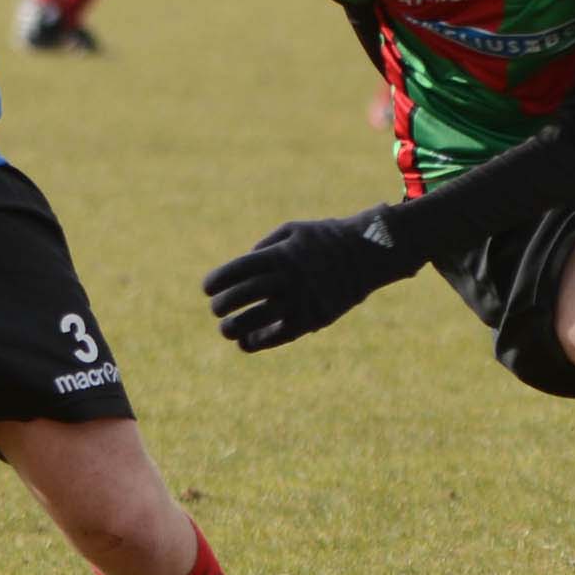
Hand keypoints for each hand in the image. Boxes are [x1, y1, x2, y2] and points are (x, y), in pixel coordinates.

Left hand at [204, 208, 411, 352]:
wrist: (368, 254)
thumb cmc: (324, 239)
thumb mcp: (293, 230)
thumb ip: (264, 247)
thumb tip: (239, 270)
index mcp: (280, 254)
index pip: (239, 270)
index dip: (218, 280)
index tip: (206, 288)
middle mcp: (289, 278)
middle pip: (244, 296)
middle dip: (223, 305)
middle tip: (216, 308)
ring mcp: (302, 300)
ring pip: (259, 320)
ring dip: (236, 328)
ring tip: (225, 330)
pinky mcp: (314, 319)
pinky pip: (281, 336)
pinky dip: (261, 342)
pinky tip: (247, 343)